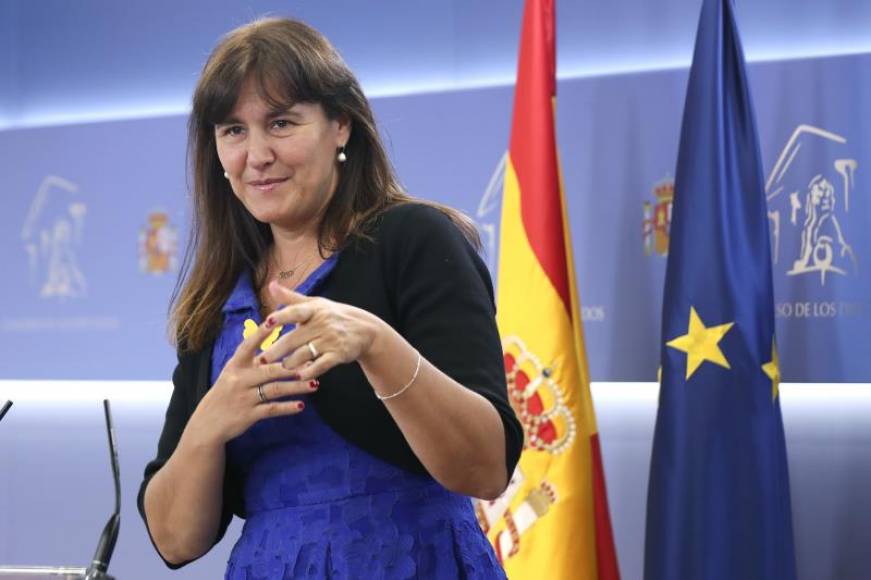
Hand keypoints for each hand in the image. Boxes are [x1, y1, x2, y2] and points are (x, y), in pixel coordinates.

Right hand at [189, 314, 314, 444]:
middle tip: (312, 362)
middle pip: (270, 370)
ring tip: (315, 384)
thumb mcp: (232, 373)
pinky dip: (287, 408)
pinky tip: (301, 406)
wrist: (208, 423)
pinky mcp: (249, 415)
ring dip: (296, 387)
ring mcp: (245, 398)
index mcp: (235, 365)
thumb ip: (250, 359)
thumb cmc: (225, 393)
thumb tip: (270, 337)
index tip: (275, 320)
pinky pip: (272, 409)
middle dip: (292, 367)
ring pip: (275, 389)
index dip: (261, 333)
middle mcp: (240, 379)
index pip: (248, 345)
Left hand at [259, 281, 382, 380]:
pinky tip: (299, 376)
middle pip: (295, 338)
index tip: (267, 323)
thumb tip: (271, 285)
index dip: (281, 317)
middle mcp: (322, 324)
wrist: (365, 330)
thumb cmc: (333, 315)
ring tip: (280, 368)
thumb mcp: (315, 304)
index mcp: (314, 310)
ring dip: (291, 363)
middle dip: (277, 350)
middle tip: (261, 360)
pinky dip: (310, 371)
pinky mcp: (338, 354)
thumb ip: (291, 298)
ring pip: (305, 353)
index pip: (295, 312)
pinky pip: (321, 365)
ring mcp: (330, 340)